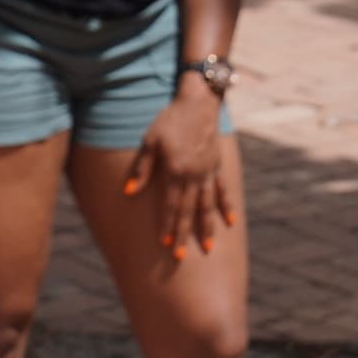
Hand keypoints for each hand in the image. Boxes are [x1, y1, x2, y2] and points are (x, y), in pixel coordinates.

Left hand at [122, 80, 238, 263]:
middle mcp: (194, 176)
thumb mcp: (150, 141)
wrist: (198, 103)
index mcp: (176, 170)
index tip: (164, 244)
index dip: (167, 225)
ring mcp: (208, 173)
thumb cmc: (169, 120)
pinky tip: (229, 222)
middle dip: (184, 233)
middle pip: (188, 210)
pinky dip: (226, 207)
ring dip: (206, 227)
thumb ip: (142, 168)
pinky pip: (223, 191)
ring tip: (207, 248)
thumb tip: (129, 192)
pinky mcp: (217, 167)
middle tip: (180, 255)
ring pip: (207, 206)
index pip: (170, 205)